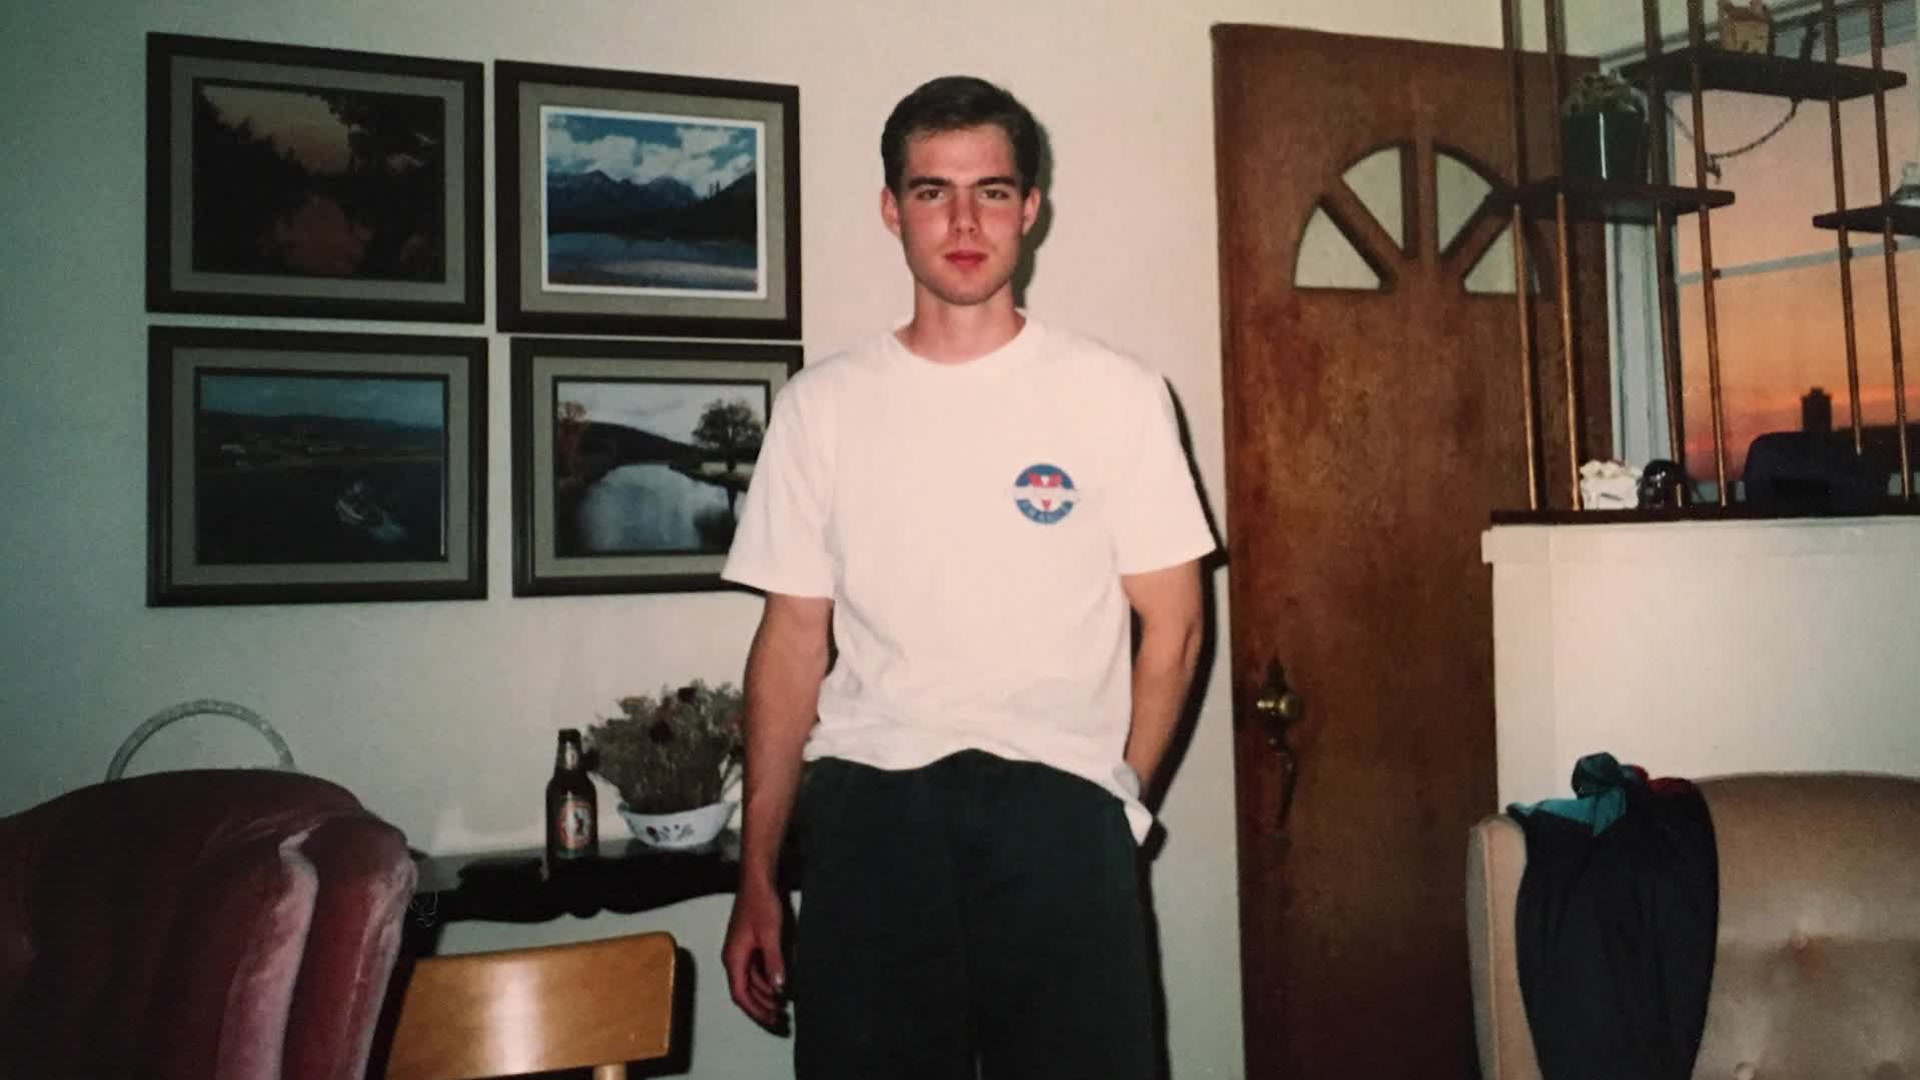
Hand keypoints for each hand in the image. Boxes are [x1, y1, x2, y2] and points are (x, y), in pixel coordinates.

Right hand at [723, 879, 788, 1031]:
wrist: (758, 880)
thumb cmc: (761, 903)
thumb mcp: (770, 935)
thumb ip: (774, 962)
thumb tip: (779, 988)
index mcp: (734, 958)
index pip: (741, 994)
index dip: (756, 1010)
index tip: (772, 1020)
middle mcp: (734, 957)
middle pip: (745, 991)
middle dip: (762, 1006)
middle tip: (781, 1018)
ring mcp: (741, 951)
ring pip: (751, 981)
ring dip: (766, 994)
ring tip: (783, 1004)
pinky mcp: (750, 944)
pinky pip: (756, 969)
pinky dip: (767, 980)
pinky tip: (780, 984)